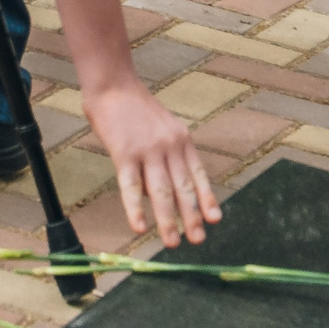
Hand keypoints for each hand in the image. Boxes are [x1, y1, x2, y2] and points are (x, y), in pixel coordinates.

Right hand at [84, 82, 220, 248]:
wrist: (113, 85)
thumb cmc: (134, 109)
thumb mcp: (161, 129)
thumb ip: (164, 157)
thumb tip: (158, 194)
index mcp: (182, 140)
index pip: (198, 174)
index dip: (206, 198)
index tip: (214, 219)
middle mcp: (170, 146)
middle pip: (183, 187)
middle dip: (191, 216)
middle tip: (198, 240)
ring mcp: (148, 150)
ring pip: (161, 192)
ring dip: (168, 220)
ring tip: (172, 242)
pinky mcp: (124, 153)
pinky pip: (130, 186)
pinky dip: (135, 209)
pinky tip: (139, 227)